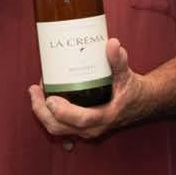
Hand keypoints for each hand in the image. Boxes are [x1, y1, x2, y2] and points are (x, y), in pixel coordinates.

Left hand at [28, 39, 153, 140]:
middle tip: (34, 90)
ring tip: (35, 92)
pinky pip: (60, 129)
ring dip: (42, 113)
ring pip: (57, 129)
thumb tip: (112, 43)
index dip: (63, 110)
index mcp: (105, 117)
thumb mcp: (127, 75)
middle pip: (59, 127)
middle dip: (41, 110)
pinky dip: (48, 117)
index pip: (80, 119)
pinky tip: (41, 103)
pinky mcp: (81, 129)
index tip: (50, 97)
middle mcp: (93, 128)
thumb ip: (119, 60)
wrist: (141, 104)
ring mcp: (86, 131)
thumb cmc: (133, 90)